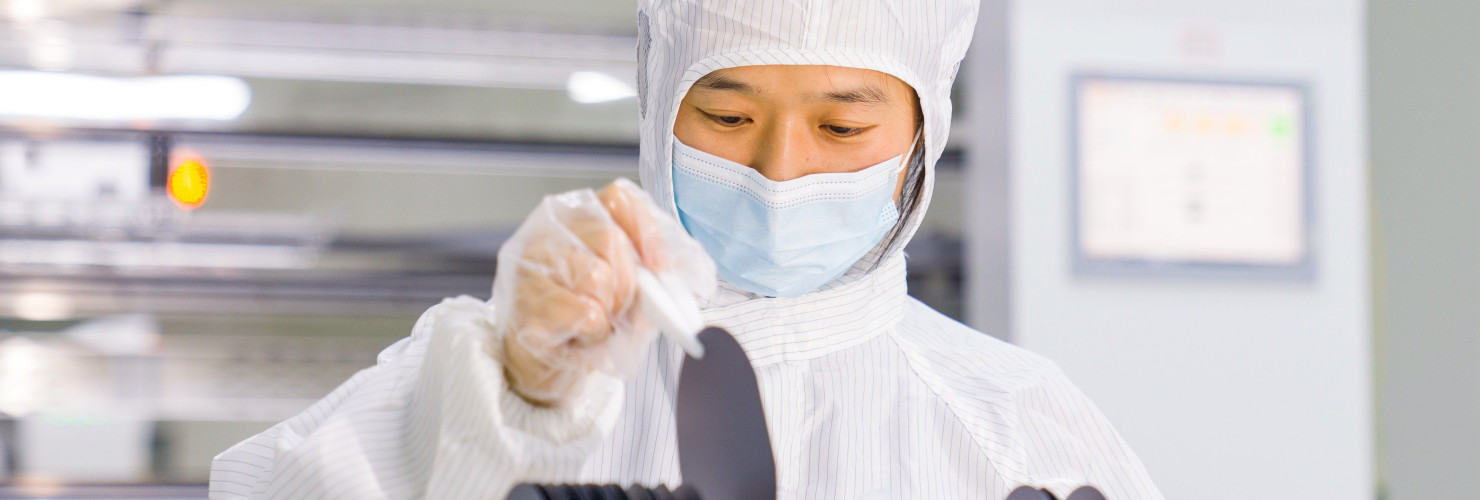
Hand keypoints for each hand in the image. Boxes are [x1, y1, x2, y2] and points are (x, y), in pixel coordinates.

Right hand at [492, 178, 713, 405]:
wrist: (545, 362)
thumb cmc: (589, 318)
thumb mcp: (627, 288)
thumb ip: (651, 272)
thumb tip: (681, 276)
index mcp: (577, 218)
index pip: (617, 199)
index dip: (647, 229)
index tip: (661, 264)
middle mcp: (548, 232)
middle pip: (610, 238)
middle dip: (631, 283)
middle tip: (624, 308)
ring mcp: (531, 266)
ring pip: (597, 276)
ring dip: (611, 310)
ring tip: (599, 322)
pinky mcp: (525, 305)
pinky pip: (584, 313)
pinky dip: (595, 333)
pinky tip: (581, 336)